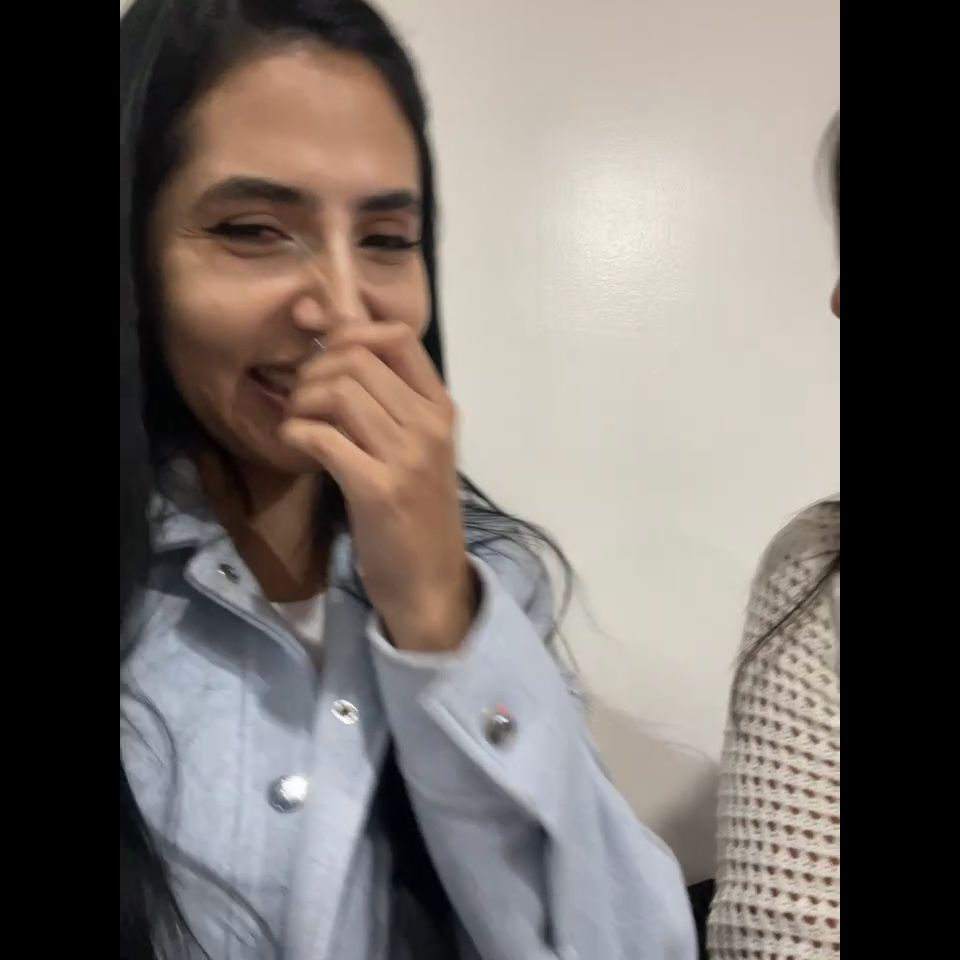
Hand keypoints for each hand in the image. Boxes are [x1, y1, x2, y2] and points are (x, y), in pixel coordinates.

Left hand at [279, 324, 477, 651]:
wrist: (429, 581)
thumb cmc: (416, 512)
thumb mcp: (414, 447)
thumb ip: (386, 399)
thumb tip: (334, 337)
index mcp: (441, 408)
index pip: (397, 336)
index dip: (348, 329)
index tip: (320, 348)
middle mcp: (430, 425)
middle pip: (357, 359)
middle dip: (314, 370)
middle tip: (302, 399)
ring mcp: (408, 457)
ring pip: (338, 392)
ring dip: (301, 402)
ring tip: (298, 423)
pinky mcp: (378, 489)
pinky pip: (322, 436)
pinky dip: (296, 434)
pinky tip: (295, 446)